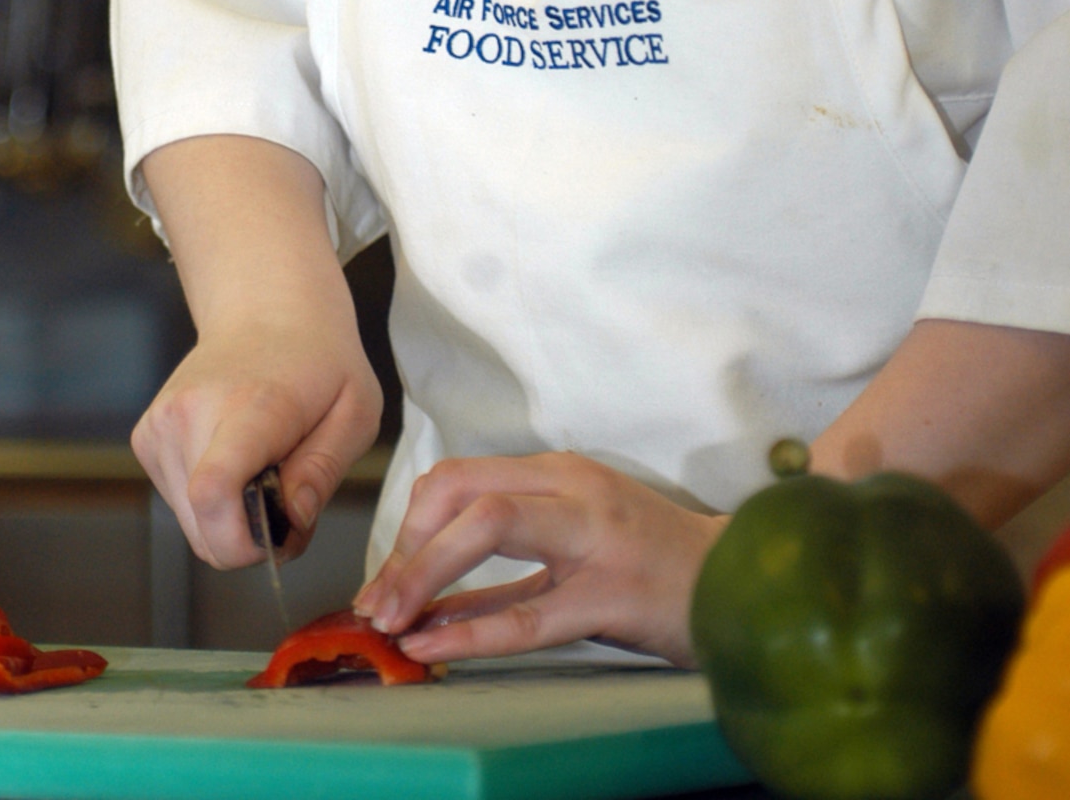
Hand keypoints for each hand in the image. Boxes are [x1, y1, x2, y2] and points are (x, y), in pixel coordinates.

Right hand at [132, 315, 382, 569]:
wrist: (266, 309)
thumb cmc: (319, 361)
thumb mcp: (356, 410)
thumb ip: (325, 470)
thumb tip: (292, 522)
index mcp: (248, 407)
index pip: (213, 492)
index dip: (246, 541)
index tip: (285, 527)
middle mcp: (189, 414)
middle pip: (205, 530)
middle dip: (253, 536)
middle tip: (291, 495)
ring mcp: (160, 424)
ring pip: (193, 527)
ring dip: (233, 518)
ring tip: (266, 468)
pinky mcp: (146, 437)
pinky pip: (180, 505)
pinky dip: (212, 501)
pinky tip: (238, 459)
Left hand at [353, 453, 725, 666]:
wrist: (741, 584)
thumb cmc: (653, 561)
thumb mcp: (579, 534)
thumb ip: (513, 552)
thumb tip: (431, 588)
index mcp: (560, 473)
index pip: (459, 477)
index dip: (411, 524)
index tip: (392, 574)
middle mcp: (572, 491)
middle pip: (461, 493)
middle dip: (406, 547)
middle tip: (380, 601)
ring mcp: (593, 540)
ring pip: (486, 530)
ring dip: (423, 577)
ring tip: (389, 621)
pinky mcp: (611, 596)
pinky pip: (526, 615)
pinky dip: (469, 631)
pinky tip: (433, 647)